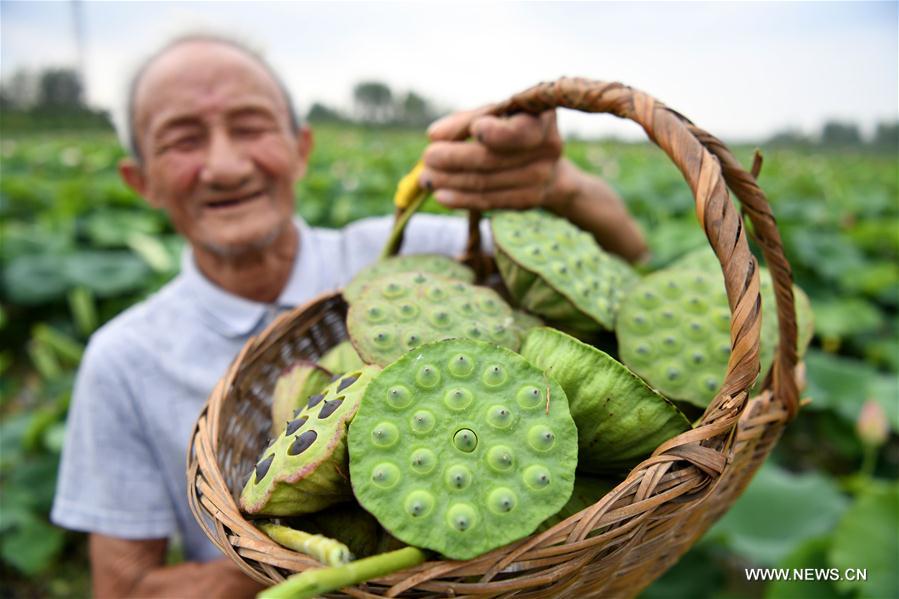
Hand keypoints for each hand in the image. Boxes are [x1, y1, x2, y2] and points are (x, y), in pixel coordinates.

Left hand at [420, 108, 577, 211]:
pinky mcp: (527, 200)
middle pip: (491, 159)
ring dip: (450, 181)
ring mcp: (540, 178)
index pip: (518, 131)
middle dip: (453, 158)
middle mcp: (547, 149)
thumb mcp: (495, 115)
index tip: (473, 130)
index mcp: (541, 120)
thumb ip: (465, 121)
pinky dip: (461, 199)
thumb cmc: (512, 129)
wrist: (548, 165)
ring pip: (485, 183)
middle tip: (428, 158)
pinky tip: (441, 196)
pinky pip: (488, 201)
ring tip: (426, 178)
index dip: (496, 133)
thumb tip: (434, 135)